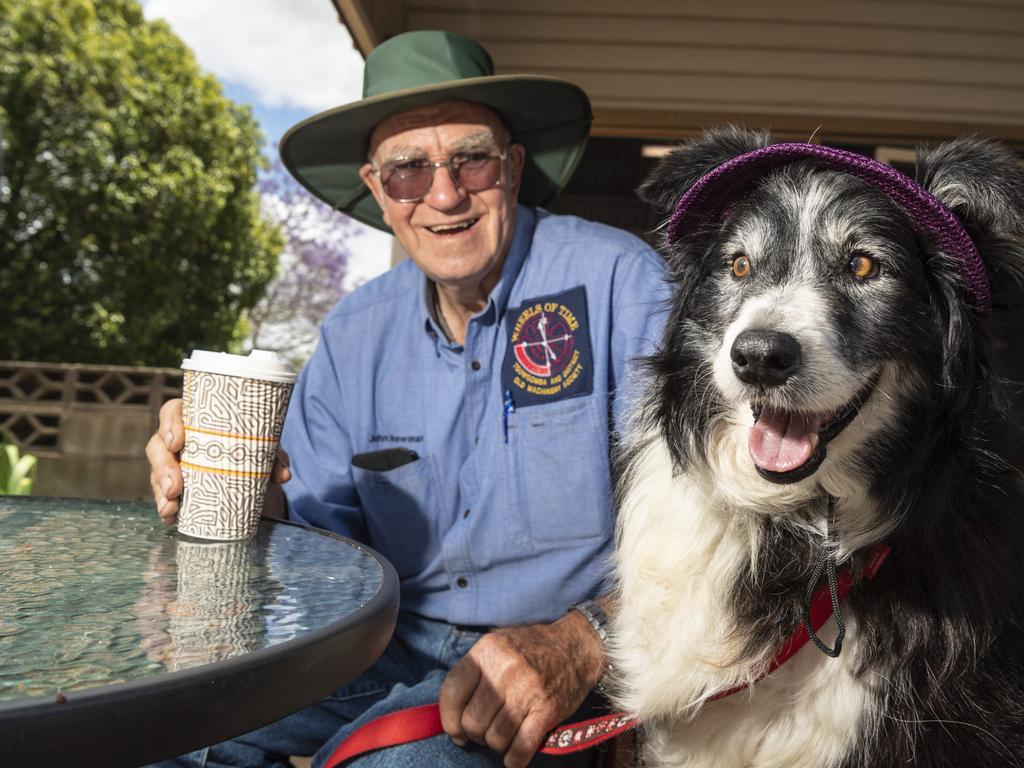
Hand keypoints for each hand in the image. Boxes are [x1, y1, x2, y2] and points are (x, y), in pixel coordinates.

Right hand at [145, 398, 290, 524]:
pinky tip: (170, 517)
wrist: (254, 478)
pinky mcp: (175, 488)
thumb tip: (283, 475)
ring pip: (157, 474)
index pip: (173, 412)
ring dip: (160, 492)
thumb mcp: (264, 450)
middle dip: (162, 467)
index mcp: (196, 420)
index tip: (177, 442)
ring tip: (171, 507)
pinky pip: (163, 496)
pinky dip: (166, 508)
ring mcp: (174, 465)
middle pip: (158, 446)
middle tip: (174, 487)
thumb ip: (274, 457)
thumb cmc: (252, 451)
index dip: (169, 424)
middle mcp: (179, 440)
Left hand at [438, 610, 604, 767]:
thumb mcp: (497, 645)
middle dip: (475, 734)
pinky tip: (513, 757)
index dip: (448, 719)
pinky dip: (514, 759)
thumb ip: (474, 672)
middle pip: (473, 721)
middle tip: (484, 731)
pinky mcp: (547, 710)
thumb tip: (449, 712)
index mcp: (487, 650)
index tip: (455, 731)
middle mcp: (505, 669)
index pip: (452, 692)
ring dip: (496, 744)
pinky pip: (521, 748)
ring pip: (495, 738)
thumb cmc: (531, 649)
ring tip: (502, 736)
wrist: (576, 647)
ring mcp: (527, 690)